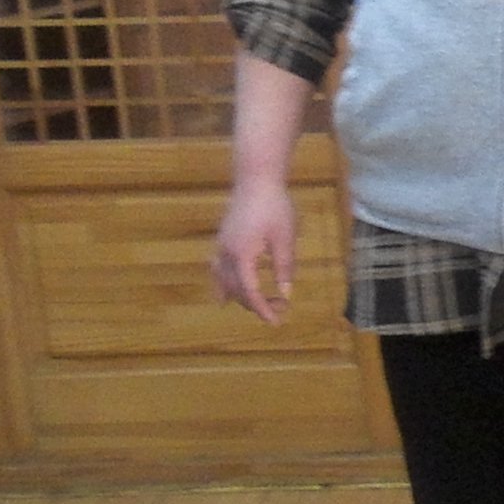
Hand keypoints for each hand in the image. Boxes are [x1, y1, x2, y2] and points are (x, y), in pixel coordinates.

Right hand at [212, 180, 297, 324]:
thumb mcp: (286, 239)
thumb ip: (285, 267)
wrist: (256, 180)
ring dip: (240, 296)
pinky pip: (217, 269)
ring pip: (224, 281)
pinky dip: (222, 284)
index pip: (250, 291)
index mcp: (243, 255)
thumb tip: (286, 294)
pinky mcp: (222, 240)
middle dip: (256, 304)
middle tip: (280, 310)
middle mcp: (226, 254)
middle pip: (236, 290)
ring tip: (260, 305)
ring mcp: (221, 246)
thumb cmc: (275, 207)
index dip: (262, 309)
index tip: (275, 322)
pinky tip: (225, 294)